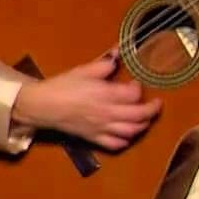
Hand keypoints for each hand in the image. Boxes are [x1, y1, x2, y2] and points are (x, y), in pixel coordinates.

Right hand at [11, 55, 159, 150]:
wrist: (42, 106)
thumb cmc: (62, 86)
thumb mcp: (83, 70)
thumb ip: (104, 64)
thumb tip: (118, 53)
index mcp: (105, 95)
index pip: (133, 94)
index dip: (139, 88)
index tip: (135, 82)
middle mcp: (108, 113)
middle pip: (139, 115)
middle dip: (152, 110)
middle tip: (157, 103)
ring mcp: (102, 128)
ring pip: (131, 131)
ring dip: (143, 125)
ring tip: (146, 118)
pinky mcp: (94, 138)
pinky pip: (115, 145)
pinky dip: (126, 140)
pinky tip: (127, 134)